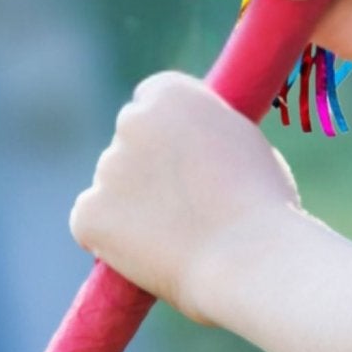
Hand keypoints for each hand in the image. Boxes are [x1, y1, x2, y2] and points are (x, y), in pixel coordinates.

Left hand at [71, 72, 300, 321]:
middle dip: (144, 166)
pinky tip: (143, 253)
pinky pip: (88, 222)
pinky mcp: (90, 212)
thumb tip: (190, 146)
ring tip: (175, 239)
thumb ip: (203, 132)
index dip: (165, 132)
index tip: (179, 158)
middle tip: (178, 205)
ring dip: (130, 204)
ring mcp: (108, 166)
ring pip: (112, 184)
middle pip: (128, 140)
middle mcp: (132, 120)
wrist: (250, 258)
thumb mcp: (239, 139)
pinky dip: (105, 237)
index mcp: (170, 93)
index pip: (150, 101)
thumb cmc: (262, 204)